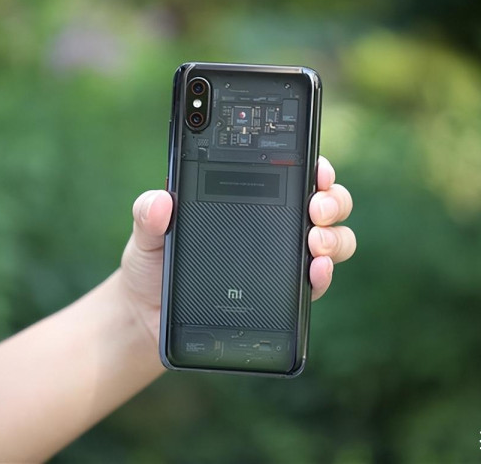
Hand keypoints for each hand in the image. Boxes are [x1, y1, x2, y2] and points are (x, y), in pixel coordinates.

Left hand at [119, 156, 355, 344]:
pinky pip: (316, 280)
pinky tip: (315, 269)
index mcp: (246, 197)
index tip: (316, 166)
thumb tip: (160, 201)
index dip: (313, 164)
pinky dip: (324, 273)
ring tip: (314, 240)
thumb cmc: (151, 265)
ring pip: (331, 239)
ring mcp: (283, 258)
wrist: (149, 315)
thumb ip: (149, 214)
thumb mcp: (146, 234)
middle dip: (332, 199)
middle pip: (324, 202)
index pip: (290, 171)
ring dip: (334, 236)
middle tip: (315, 207)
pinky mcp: (285, 292)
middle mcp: (273, 223)